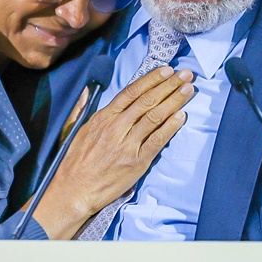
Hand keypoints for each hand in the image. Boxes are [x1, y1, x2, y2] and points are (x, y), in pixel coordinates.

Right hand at [33, 66, 195, 238]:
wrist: (74, 190)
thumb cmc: (74, 162)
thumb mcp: (73, 129)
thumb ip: (82, 108)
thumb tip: (89, 90)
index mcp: (102, 118)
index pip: (131, 92)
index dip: (151, 79)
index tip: (166, 70)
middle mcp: (116, 127)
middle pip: (147, 100)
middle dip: (169, 85)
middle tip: (186, 75)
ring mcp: (127, 144)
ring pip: (155, 117)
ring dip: (174, 101)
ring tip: (188, 90)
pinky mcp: (136, 162)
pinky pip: (157, 140)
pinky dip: (170, 127)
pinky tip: (181, 116)